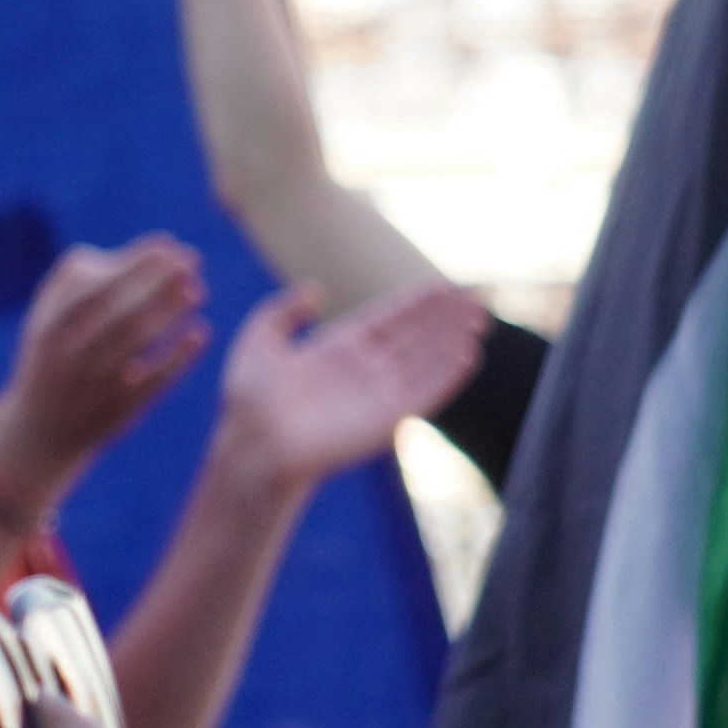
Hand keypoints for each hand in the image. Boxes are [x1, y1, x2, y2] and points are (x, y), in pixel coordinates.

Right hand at [0, 236, 213, 491]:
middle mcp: (70, 353)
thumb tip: (136, 254)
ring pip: (139, 341)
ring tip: (197, 289)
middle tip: (190, 259)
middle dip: (158, 280)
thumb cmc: (52, 359)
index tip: (166, 244)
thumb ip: (75, 283)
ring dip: (170, 311)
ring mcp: (95, 383)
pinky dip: (178, 356)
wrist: (40, 430)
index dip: (133, 262)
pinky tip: (199, 332)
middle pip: (121, 309)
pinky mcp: (119, 410)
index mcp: (49, 325)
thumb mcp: (45, 320)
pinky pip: (155, 379)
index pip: (95, 285)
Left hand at [207, 277, 489, 490]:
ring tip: (479, 318)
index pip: (388, 319)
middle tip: (475, 295)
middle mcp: (365, 370)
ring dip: (452, 339)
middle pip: (414, 336)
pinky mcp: (386, 419)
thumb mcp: (259, 341)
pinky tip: (468, 354)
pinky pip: (424, 394)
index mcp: (338, 348)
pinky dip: (446, 375)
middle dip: (444, 316)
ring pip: (425, 360)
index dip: (416, 302)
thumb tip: (314, 288)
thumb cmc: (248, 399)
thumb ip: (282, 312)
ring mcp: (377, 394)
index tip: (443, 284)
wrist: (253, 444)